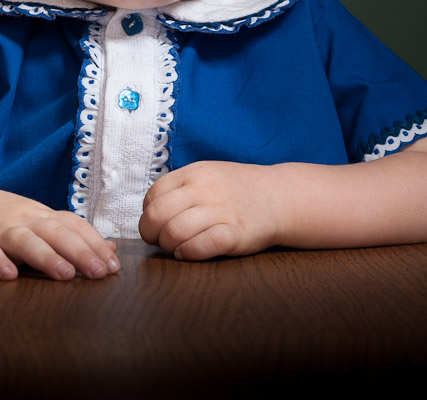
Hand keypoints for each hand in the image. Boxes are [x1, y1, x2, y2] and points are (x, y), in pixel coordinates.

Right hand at [0, 180, 119, 280]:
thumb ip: (74, 235)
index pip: (74, 226)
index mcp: (43, 217)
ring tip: (64, 274)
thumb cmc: (7, 217)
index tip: (114, 265)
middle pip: (56, 233)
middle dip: (80, 252)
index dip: (95, 244)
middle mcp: (26, 221)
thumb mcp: (41, 221)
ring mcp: (0, 231)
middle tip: (99, 272)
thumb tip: (112, 248)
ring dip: (46, 257)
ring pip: (26, 242)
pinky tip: (8, 275)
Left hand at [139, 161, 280, 260]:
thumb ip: (179, 188)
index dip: (147, 215)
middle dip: (151, 234)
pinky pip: (200, 246)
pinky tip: (188, 253)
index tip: (155, 225)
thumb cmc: (236, 189)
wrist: (278, 196)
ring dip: (169, 247)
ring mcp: (221, 211)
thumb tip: (150, 211)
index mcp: (193, 173)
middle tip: (160, 241)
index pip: (152, 196)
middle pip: (157, 216)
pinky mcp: (235, 234)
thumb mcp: (206, 175)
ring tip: (176, 248)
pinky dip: (188, 253)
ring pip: (175, 232)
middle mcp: (204, 189)